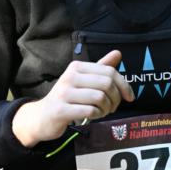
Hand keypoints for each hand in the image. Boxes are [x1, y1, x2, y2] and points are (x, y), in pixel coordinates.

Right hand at [12, 50, 134, 147]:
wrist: (41, 116)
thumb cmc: (67, 97)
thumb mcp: (82, 80)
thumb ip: (100, 68)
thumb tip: (118, 53)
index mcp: (77, 67)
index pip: (109, 72)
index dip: (124, 85)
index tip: (129, 97)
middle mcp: (70, 77)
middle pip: (107, 84)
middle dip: (115, 98)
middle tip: (112, 107)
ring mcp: (64, 93)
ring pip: (100, 98)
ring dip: (106, 108)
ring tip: (103, 111)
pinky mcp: (61, 110)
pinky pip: (89, 111)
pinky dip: (97, 115)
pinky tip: (94, 116)